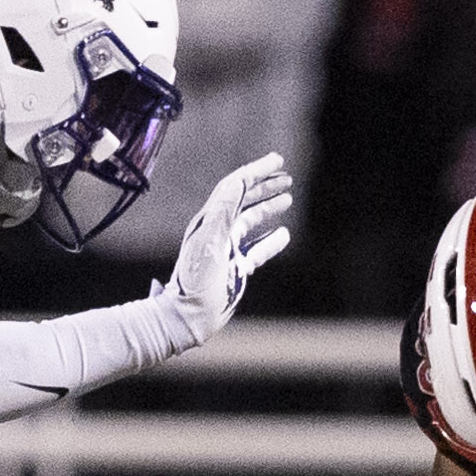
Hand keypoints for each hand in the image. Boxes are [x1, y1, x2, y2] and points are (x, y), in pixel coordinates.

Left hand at [156, 153, 292, 347]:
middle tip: (286, 176)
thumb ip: (224, 211)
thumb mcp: (211, 241)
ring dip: (268, 206)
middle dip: (264, 184)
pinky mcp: (235, 266)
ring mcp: (228, 248)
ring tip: (287, 197)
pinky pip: (257, 247)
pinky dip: (271, 239)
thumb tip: (239, 182)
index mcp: (212, 219)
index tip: (277, 161)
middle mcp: (219, 229)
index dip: (257, 171)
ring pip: (251, 220)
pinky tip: (284, 234)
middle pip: (244, 199)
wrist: (188, 315)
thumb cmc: (197, 281)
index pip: (236, 186)